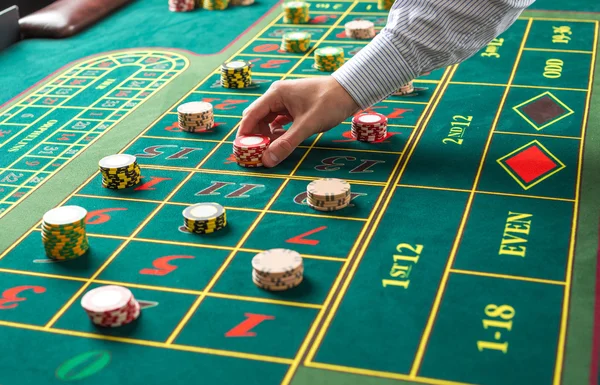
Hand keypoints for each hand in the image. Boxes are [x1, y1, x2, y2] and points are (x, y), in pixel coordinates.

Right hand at [237, 76, 359, 166]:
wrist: (351, 91)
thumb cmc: (329, 103)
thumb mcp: (307, 125)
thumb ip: (286, 143)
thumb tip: (267, 160)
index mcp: (276, 94)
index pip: (251, 115)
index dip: (244, 134)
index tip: (241, 151)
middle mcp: (277, 96)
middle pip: (257, 118)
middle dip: (255, 137)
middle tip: (256, 155)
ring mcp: (286, 101)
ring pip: (268, 121)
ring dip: (267, 136)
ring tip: (269, 151)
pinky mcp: (294, 107)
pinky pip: (279, 122)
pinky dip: (278, 133)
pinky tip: (281, 143)